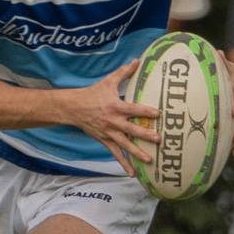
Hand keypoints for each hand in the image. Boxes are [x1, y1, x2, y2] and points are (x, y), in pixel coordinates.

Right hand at [66, 59, 160, 176]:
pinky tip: (133, 173)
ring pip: (125, 145)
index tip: (158, 114)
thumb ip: (124, 72)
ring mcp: (109, 133)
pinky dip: (124, 164)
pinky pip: (115, 154)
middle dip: (145, 135)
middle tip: (158, 140)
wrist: (74, 108)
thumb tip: (137, 60)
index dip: (145, 111)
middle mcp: (113, 121)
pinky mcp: (105, 141)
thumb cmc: (94, 93)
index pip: (133, 109)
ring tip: (149, 160)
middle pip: (131, 130)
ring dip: (137, 153)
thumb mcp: (108, 81)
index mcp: (116, 106)